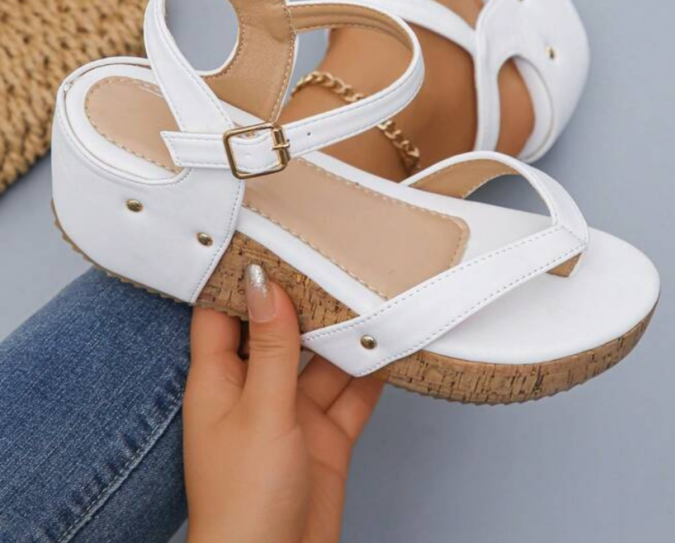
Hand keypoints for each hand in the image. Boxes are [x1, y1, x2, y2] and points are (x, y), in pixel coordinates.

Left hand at [184, 265, 383, 542]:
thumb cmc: (243, 504)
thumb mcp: (260, 411)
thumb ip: (271, 345)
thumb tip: (263, 281)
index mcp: (218, 380)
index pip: (223, 312)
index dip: (241, 276)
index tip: (267, 235)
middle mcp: (254, 390)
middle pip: (281, 329)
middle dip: (308, 299)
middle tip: (337, 254)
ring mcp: (291, 414)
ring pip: (322, 359)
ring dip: (346, 334)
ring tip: (375, 289)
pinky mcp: (324, 436)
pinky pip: (351, 393)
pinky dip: (372, 372)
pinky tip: (392, 344)